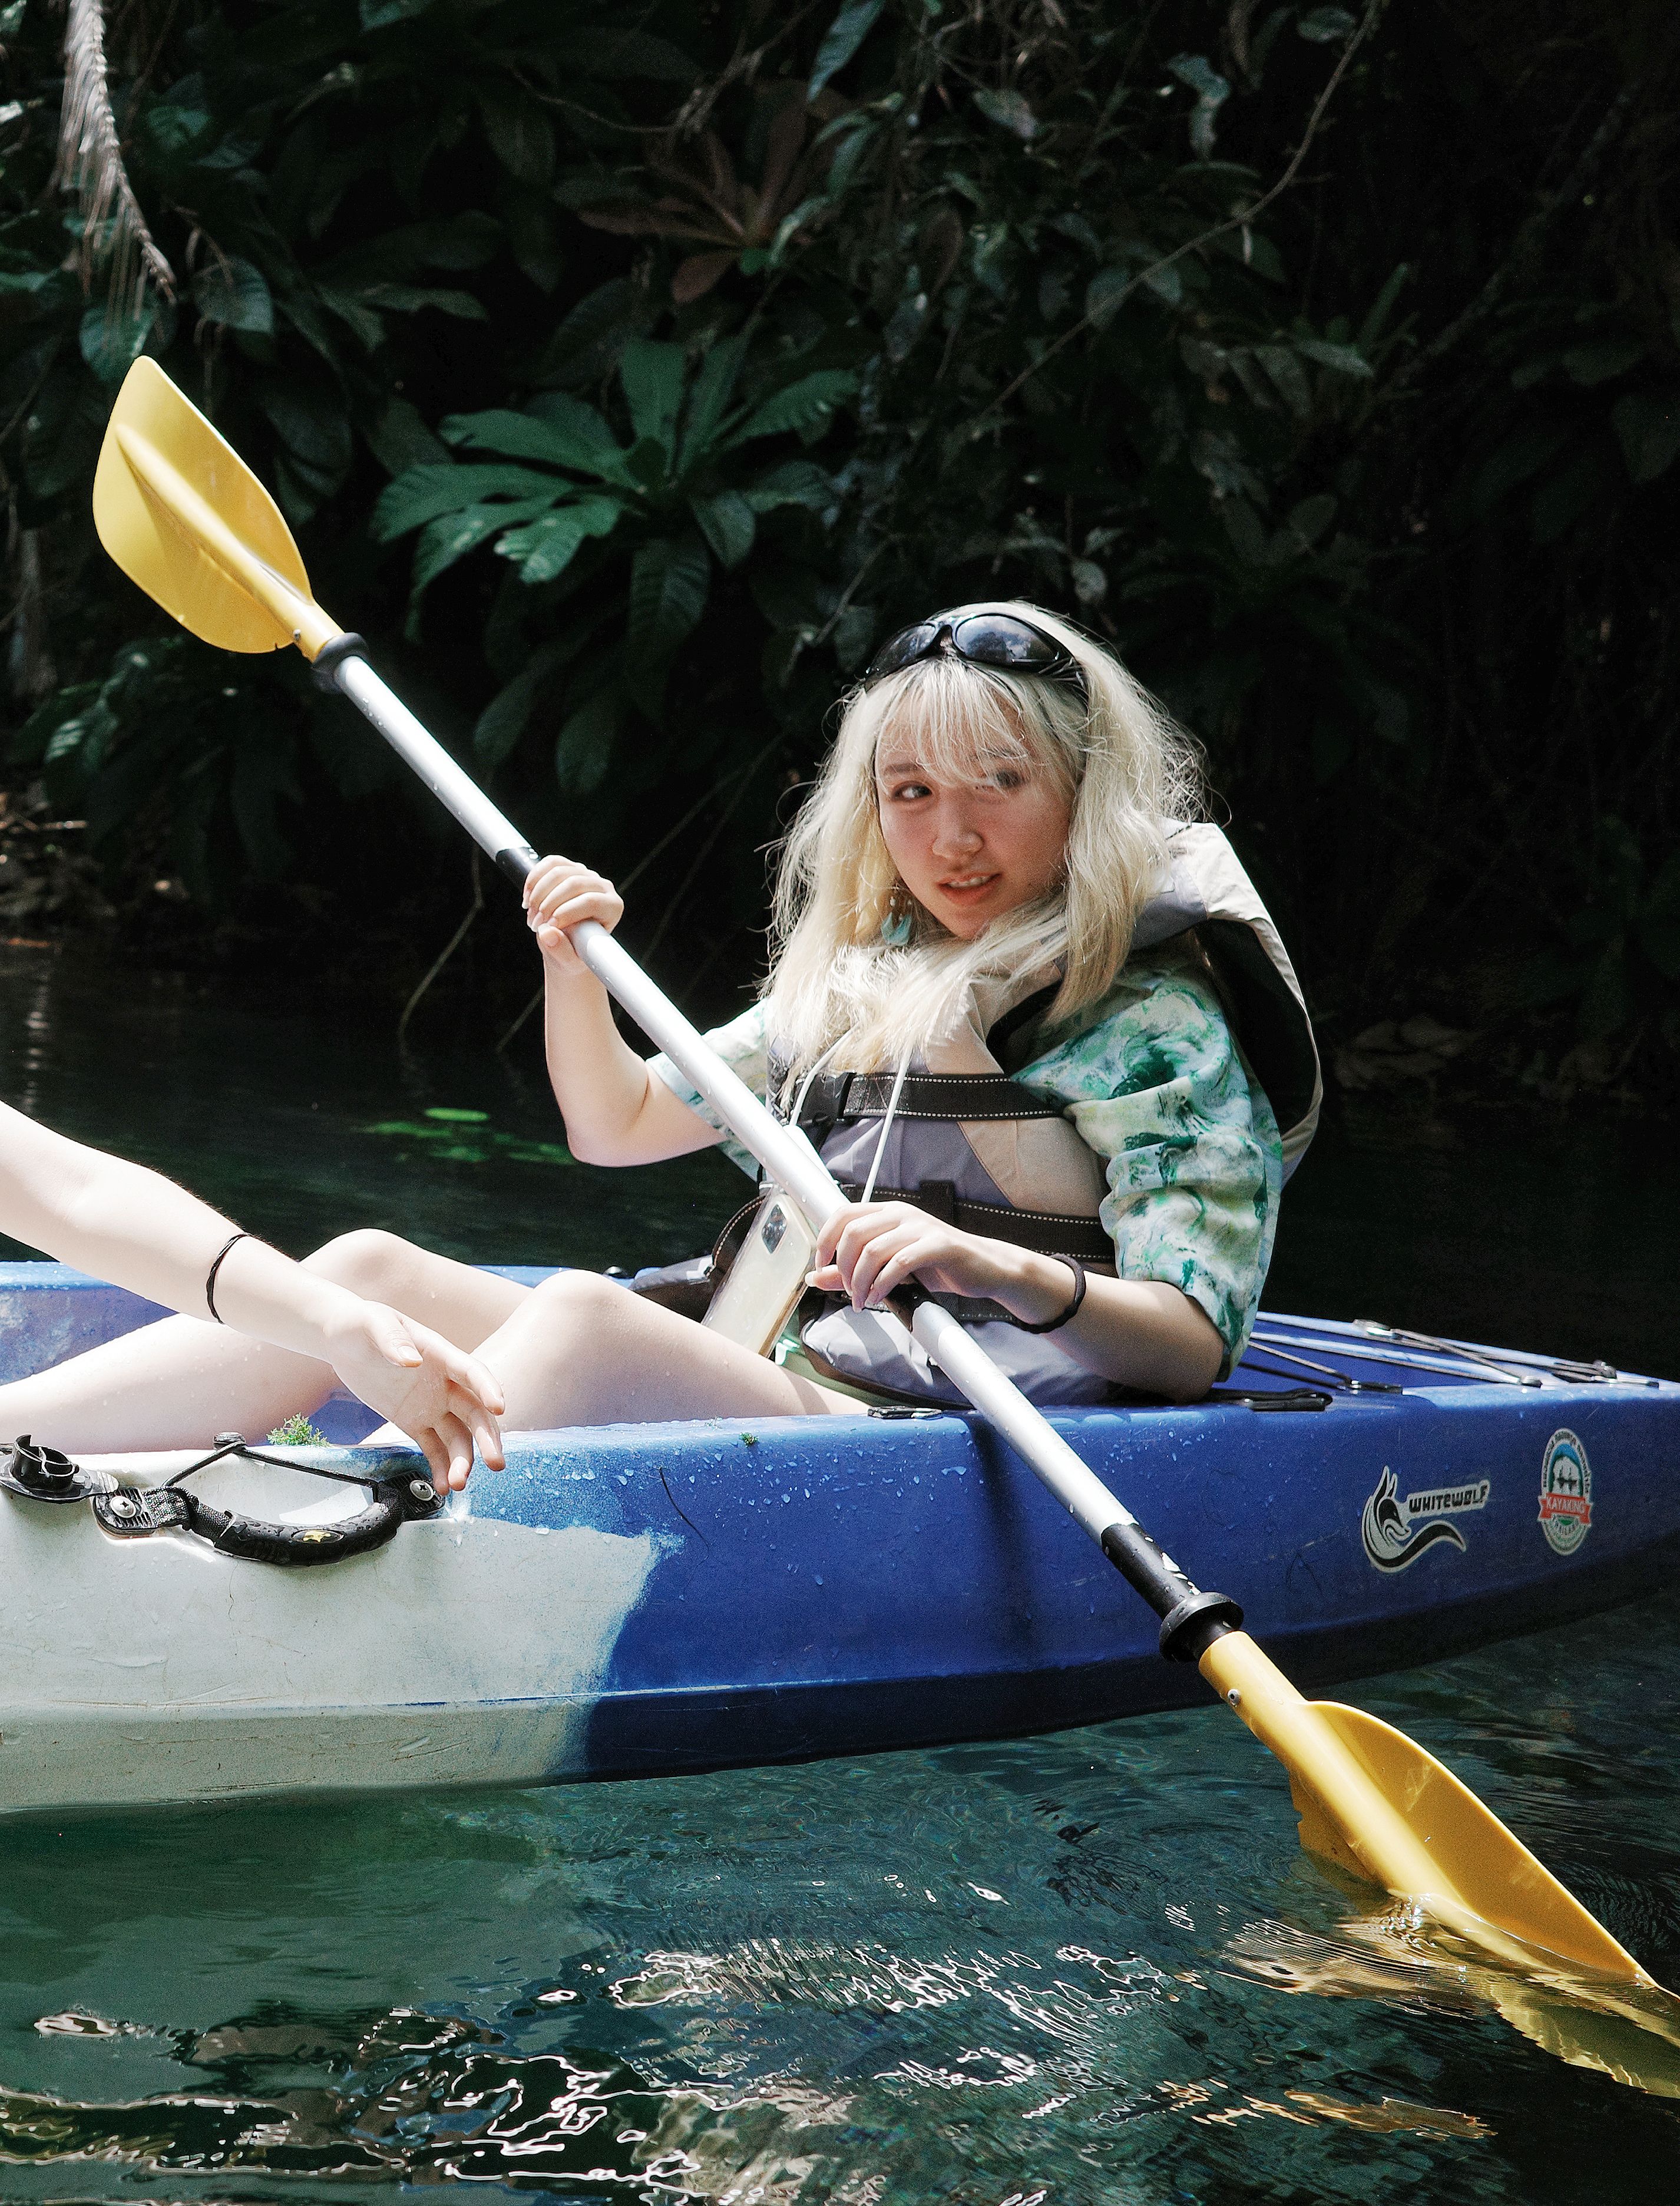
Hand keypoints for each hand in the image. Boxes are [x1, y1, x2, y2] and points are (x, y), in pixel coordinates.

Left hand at [323, 1303, 505, 1493]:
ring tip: (457, 1485)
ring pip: (457, 1436)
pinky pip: (433, 1448)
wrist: (344, 1341)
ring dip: (462, 1461)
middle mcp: (445, 1383)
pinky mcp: (415, 1422)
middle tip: (495, 1464)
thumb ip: (393, 1341)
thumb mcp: (374, 1323)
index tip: (499, 1408)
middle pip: (474, 1413)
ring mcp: (432, 1405)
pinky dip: (440, 1468)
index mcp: (441, 1355)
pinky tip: (442, 1488)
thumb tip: (411, 1363)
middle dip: (487, 1439)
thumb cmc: (362, 1324)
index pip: (472, 1372)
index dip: (488, 1389)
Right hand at [523, 854, 622, 980]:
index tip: (549, 927)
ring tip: (531, 916)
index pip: (591, 902)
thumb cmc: (574, 953)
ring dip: (538, 895)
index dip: (567, 912)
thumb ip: (560, 951)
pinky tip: (528, 900)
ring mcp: (586, 873)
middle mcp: (603, 886)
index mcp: (613, 907)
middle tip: (536, 925)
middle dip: (548, 904)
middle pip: (573, 883)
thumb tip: (548, 933)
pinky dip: (534, 880)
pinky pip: (550, 863)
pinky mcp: (569, 866)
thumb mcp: (569, 960)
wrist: (568, 944)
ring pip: (559, 871)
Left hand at [809, 1200, 1061, 1319]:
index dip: (824, 1241)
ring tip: (863, 1301)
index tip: (821, 1268)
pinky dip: (883, 1284)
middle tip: (849, 1292)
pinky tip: (881, 1297)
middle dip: (842, 1268)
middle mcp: (901, 1214)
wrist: (985, 1269)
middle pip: (852, 1233)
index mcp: (887, 1213)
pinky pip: (900, 1262)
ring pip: (872, 1250)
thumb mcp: (888, 1267)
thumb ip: (852, 1270)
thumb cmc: (937, 1266)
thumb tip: (814, 1278)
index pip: (842, 1214)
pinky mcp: (939, 1244)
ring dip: (860, 1281)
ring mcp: (921, 1227)